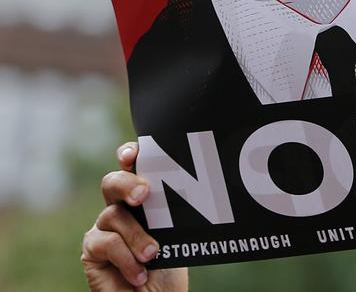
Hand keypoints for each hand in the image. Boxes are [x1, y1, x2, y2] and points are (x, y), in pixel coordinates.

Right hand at [81, 142, 188, 291]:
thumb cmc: (170, 265)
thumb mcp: (177, 233)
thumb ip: (171, 209)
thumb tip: (190, 185)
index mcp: (141, 196)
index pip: (131, 166)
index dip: (128, 154)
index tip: (133, 153)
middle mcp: (119, 207)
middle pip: (112, 182)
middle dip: (126, 183)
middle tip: (143, 194)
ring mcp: (104, 228)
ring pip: (113, 215)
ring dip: (137, 236)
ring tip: (153, 255)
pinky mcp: (92, 251)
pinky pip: (105, 242)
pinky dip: (126, 257)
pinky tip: (139, 274)